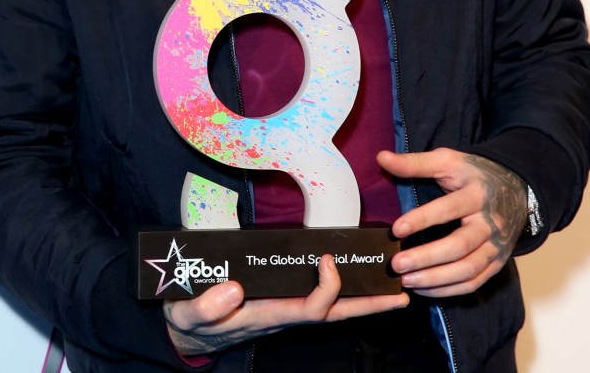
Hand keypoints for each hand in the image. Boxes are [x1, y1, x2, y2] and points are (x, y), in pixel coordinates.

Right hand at [163, 253, 409, 356]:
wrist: (187, 332)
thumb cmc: (189, 322)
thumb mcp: (188, 315)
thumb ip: (206, 306)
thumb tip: (233, 289)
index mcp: (269, 316)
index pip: (312, 309)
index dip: (328, 287)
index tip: (327, 258)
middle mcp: (285, 314)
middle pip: (335, 315)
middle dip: (369, 307)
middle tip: (403, 297)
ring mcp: (285, 309)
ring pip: (331, 308)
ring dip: (361, 299)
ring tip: (389, 287)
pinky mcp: (280, 300)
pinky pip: (317, 298)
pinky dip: (338, 290)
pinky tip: (351, 278)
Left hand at [378, 148, 526, 297]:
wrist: (515, 188)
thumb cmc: (473, 174)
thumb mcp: (447, 160)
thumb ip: (414, 162)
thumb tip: (382, 157)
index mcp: (476, 194)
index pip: (448, 209)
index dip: (422, 220)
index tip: (396, 230)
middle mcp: (489, 223)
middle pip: (459, 246)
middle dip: (426, 258)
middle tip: (397, 264)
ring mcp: (496, 246)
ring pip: (467, 270)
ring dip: (435, 279)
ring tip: (406, 280)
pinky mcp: (496, 263)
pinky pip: (473, 283)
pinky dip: (447, 290)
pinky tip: (423, 288)